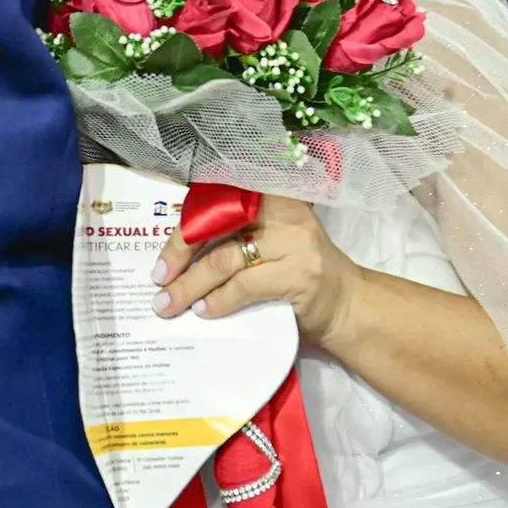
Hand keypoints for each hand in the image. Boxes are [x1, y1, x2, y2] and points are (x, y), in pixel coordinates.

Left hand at [151, 195, 361, 347]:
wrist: (349, 304)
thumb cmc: (301, 271)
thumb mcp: (274, 240)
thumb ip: (238, 235)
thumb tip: (179, 254)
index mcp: (274, 197)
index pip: (220, 199)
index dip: (187, 224)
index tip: (163, 252)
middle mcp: (284, 213)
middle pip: (216, 226)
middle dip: (180, 252)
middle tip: (158, 279)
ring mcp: (294, 243)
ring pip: (224, 259)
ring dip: (189, 285)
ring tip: (169, 303)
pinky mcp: (298, 276)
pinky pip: (244, 285)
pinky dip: (219, 300)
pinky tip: (204, 310)